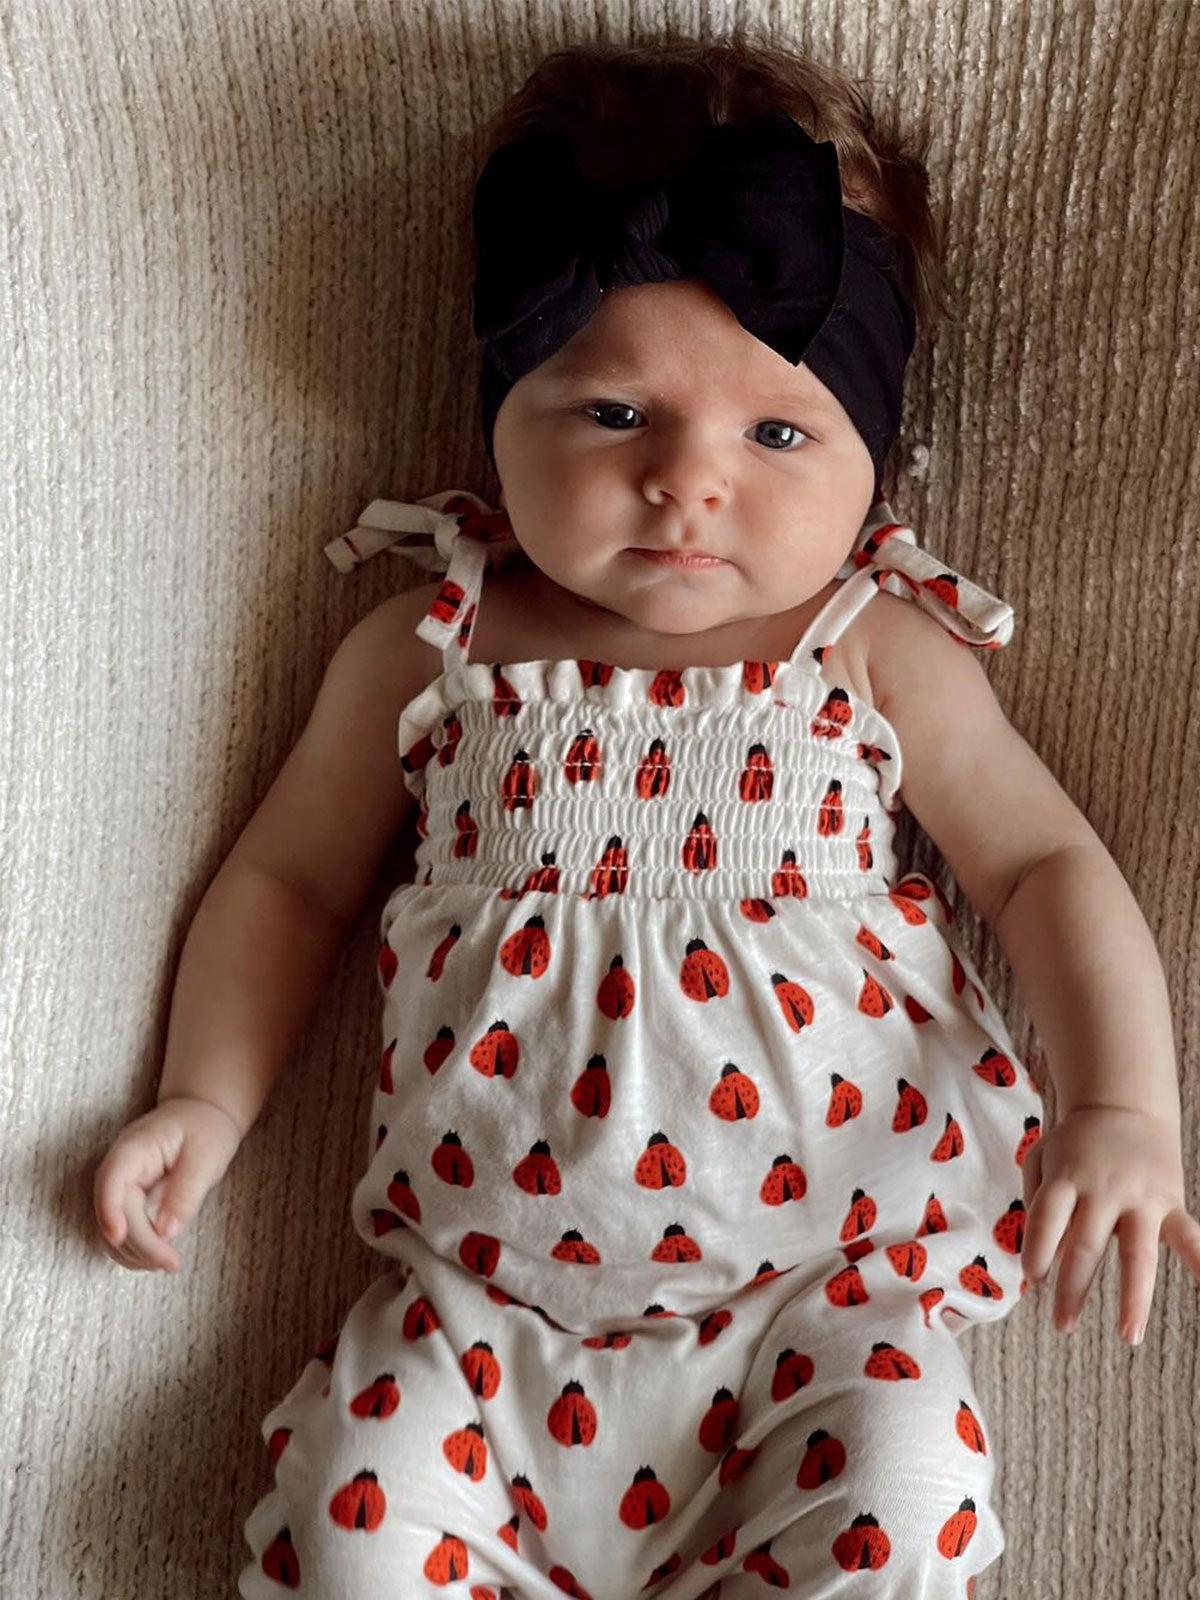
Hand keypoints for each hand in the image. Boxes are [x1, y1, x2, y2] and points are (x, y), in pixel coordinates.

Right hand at [93, 1095, 243, 1272]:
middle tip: (171, 1263)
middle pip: (114, 1210)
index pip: (112, 1179)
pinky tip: (157, 1258)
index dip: (109, 1210)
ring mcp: (120, 1184)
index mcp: (135, 1147)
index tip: (118, 1237)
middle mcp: (120, 1167)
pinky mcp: (128, 1199)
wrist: (203, 1113)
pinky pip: (122, 1228)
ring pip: (111, 1226)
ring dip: (133, 1251)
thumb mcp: (205, 1157)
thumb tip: (166, 1232)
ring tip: (167, 1263)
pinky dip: (135, 1248)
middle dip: (137, 1242)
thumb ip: (185, 1193)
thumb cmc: (206, 1129)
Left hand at [1020, 1104, 1199, 1344]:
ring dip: (1133, 1297)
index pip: (1046, 1220)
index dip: (1037, 1251)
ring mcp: (1139, 1197)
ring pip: (1137, 1254)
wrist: (1123, 1106)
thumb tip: (1046, 1259)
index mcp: (1066, 1177)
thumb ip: (1037, 1202)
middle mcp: (1102, 1189)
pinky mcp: (1169, 1202)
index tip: (1034, 1278)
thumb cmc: (1074, 1145)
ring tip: (1129, 1335)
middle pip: (1085, 1245)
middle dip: (1073, 1289)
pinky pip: (1188, 1235)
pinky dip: (1199, 1260)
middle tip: (1062, 1324)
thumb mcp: (1043, 1158)